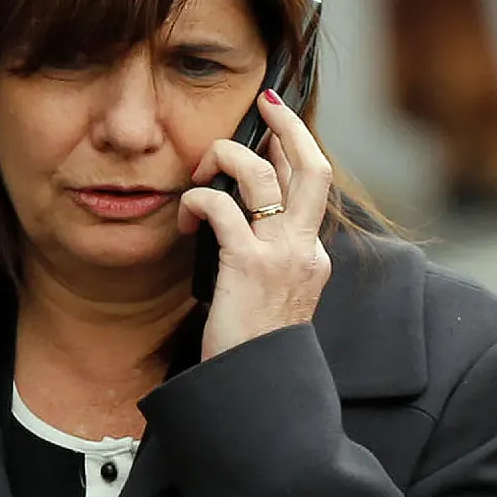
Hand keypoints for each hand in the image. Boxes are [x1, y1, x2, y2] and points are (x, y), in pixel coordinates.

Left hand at [181, 89, 333, 359]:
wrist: (256, 393)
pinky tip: (183, 215)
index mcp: (313, 257)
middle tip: (267, 102)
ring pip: (263, 175)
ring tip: (202, 168)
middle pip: (312, 166)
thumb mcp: (271, 297)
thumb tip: (234, 216)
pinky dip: (198, 200)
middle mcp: (305, 250)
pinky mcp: (249, 265)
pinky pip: (222, 207)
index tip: (276, 126)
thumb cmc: (252, 351)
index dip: (295, 148)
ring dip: (227, 157)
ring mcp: (281, 256)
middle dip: (289, 125)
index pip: (312, 186)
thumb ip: (264, 258)